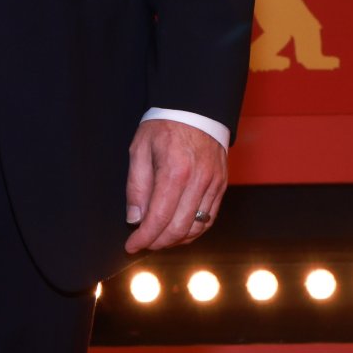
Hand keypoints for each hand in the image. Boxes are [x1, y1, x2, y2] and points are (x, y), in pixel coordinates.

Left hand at [125, 119, 226, 252]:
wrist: (195, 107)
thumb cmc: (164, 125)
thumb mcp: (140, 148)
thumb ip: (136, 185)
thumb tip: (135, 218)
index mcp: (174, 171)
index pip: (158, 218)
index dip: (143, 238)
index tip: (131, 245)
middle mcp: (198, 181)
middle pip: (179, 228)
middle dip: (158, 242)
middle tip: (144, 243)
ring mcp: (213, 184)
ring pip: (197, 227)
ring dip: (176, 240)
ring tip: (159, 238)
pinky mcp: (221, 185)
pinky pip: (210, 218)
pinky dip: (194, 230)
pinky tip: (179, 230)